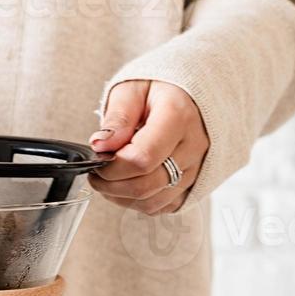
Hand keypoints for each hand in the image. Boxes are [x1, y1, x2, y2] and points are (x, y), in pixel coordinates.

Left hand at [89, 80, 207, 214]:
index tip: (98, 157)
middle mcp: (193, 146)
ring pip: (153, 201)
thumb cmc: (159, 89)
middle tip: (97, 171)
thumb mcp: (132, 89)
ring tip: (111, 176)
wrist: (190, 95)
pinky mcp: (194, 183)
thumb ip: (117, 117)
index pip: (142, 158)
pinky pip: (163, 206)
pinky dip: (139, 201)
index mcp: (178, 117)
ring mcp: (197, 168)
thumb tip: (101, 145)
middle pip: (146, 185)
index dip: (112, 166)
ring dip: (122, 196)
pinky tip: (130, 182)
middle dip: (111, 185)